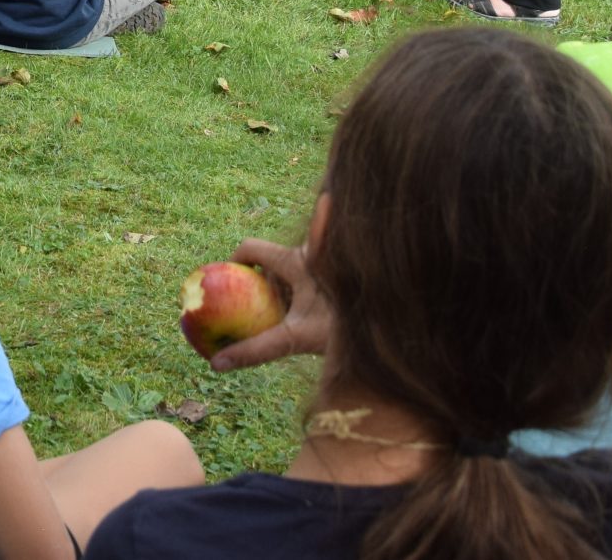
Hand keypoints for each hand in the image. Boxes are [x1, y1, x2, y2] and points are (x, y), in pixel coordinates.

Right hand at [208, 237, 332, 371]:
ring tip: (286, 320)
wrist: (395, 322)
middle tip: (254, 312)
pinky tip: (311, 319)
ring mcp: (326, 263)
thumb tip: (216, 364)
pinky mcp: (339, 276)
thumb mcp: (296, 338)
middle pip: (270, 262)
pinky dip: (301, 297)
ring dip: (283, 292)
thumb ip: (257, 349)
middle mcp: (310, 253)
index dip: (232, 264)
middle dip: (260, 285)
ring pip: (291, 272)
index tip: (226, 288)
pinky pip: (309, 281)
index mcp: (295, 258)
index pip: (249, 248)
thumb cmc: (345, 325)